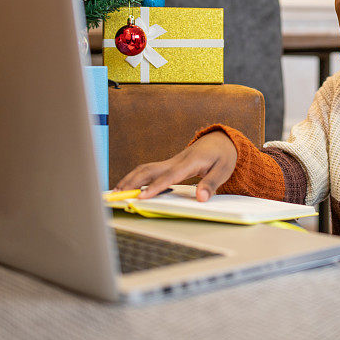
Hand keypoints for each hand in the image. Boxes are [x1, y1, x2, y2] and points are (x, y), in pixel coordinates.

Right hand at [113, 131, 236, 201]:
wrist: (220, 141)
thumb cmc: (223, 156)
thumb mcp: (224, 169)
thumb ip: (212, 184)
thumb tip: (201, 198)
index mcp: (190, 162)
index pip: (169, 176)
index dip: (155, 187)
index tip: (141, 197)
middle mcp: (176, 160)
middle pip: (149, 170)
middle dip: (132, 182)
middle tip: (117, 196)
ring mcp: (170, 161)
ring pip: (145, 169)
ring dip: (130, 179)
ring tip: (116, 193)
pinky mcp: (168, 164)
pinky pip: (149, 170)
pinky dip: (136, 178)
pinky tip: (128, 188)